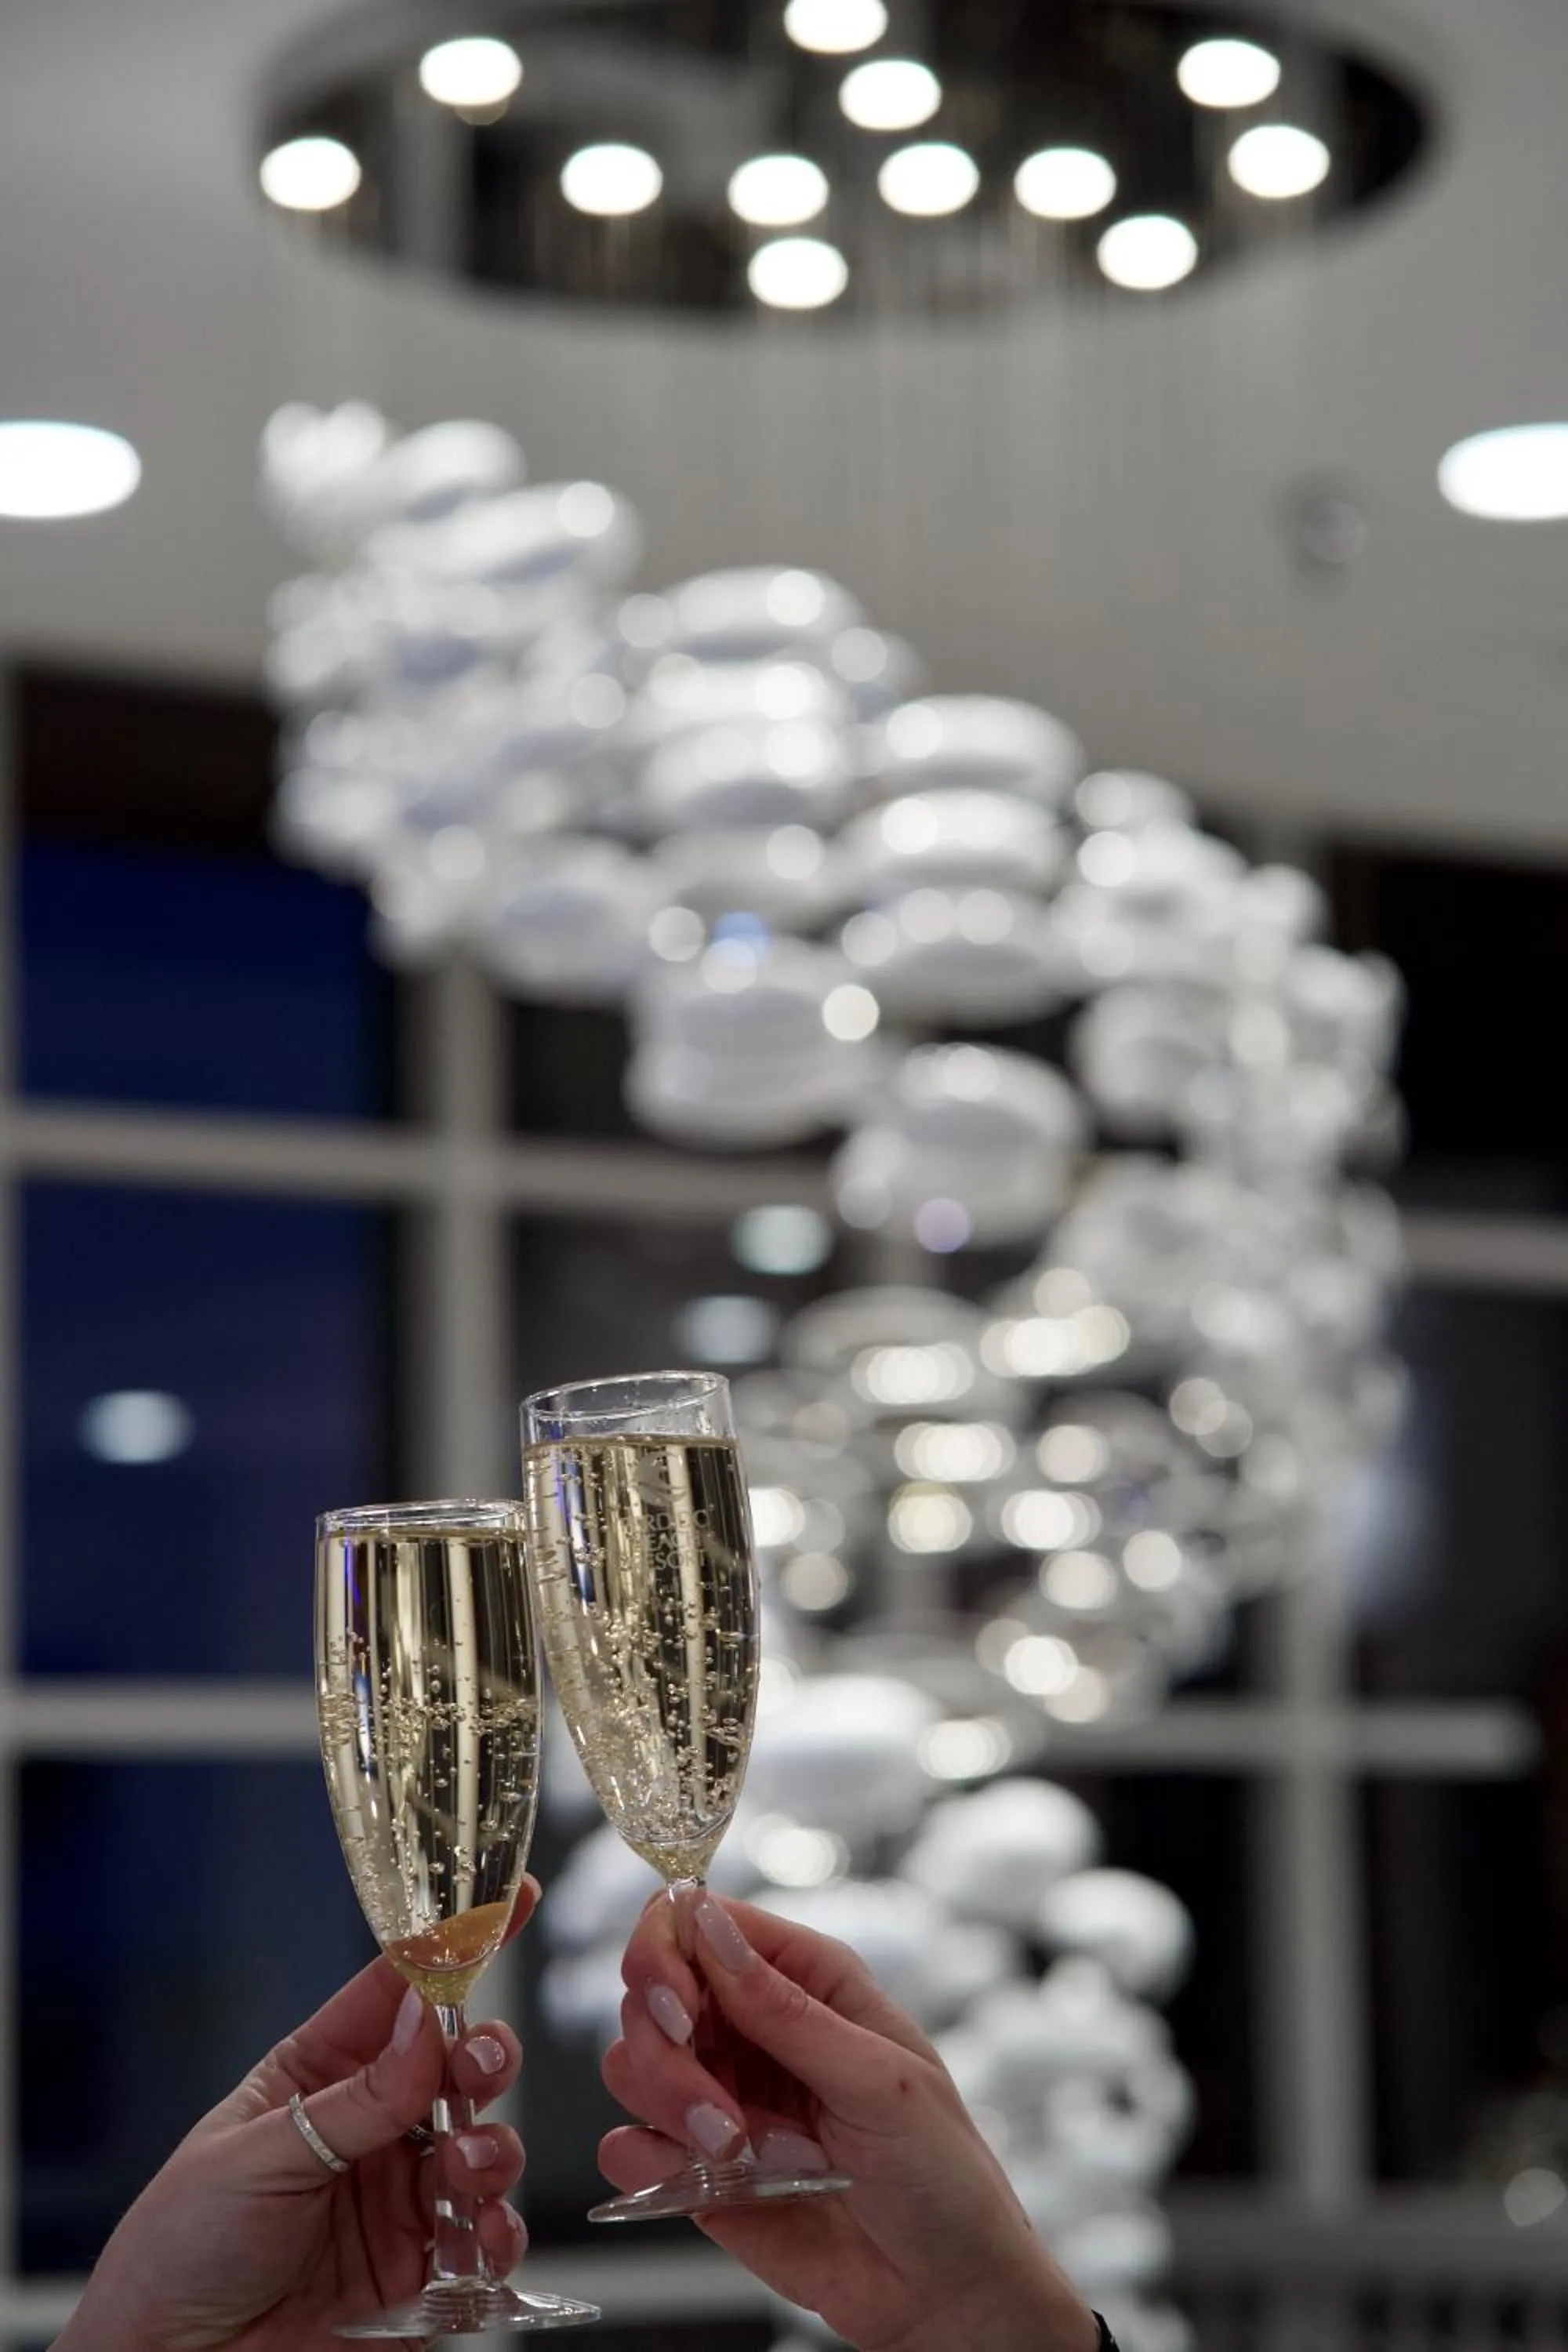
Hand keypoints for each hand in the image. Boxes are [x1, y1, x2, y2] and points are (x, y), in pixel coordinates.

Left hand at [55, 1883, 537, 2351]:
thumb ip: (354, 2101)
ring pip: (484, 2144)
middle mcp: (370, 2127)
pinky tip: (476, 2240)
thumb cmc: (179, 2247)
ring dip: (490, 2148)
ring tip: (461, 2168)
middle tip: (475, 2067)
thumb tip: (426, 2024)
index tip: (508, 1899)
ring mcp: (399, 2197)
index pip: (397, 1991)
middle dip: (483, 2055)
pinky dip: (495, 2235)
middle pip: (456, 2063)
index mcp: (319, 2074)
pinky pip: (485, 2239)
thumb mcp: (258, 2158)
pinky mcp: (420, 2270)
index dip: (454, 1944)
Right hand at [599, 1891, 1097, 2351]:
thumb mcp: (880, 2079)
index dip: (668, 1951)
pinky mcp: (698, 2170)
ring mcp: (722, 2097)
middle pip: (652, 1990)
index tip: (680, 2008)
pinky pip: (628, 2146)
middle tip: (715, 2107)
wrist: (943, 2294)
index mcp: (806, 1980)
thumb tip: (710, 1926)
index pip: (701, 1921)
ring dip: (663, 2104)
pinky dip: (642, 2160)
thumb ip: (787, 2010)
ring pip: (631, 2062)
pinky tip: (694, 2178)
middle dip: (664, 2046)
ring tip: (731, 2150)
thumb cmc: (941, 2173)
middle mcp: (754, 2028)